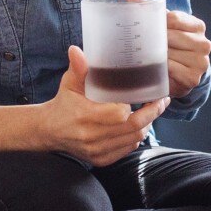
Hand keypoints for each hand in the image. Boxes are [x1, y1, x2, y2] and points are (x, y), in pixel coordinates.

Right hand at [37, 46, 166, 165]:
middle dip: (151, 114)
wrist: (49, 130)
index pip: (120, 113)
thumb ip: (78, 68)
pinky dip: (136, 137)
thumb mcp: (69, 83)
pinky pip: (127, 149)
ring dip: (146, 125)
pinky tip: (138, 126)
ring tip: (151, 111)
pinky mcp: (100, 159)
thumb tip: (76, 50)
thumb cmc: (63, 103)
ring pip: (133, 139)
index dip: (134, 104)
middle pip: (133, 128)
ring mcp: (97, 150)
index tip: (145, 94)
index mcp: (85, 116)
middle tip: (161, 101)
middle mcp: (92, 137)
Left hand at [123, 0, 210, 97]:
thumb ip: (145, 5)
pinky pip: (171, 70)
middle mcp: (204, 43)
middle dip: (155, 41)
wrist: (178, 74)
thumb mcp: (160, 25)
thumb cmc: (168, 45)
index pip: (174, 18)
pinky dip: (161, 70)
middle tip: (143, 45)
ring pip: (170, 54)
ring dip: (156, 56)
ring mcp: (201, 61)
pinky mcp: (193, 77)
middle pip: (171, 36)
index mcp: (198, 26)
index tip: (148, 29)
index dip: (158, 23)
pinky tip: (157, 69)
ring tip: (150, 57)